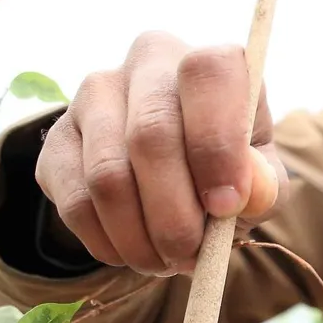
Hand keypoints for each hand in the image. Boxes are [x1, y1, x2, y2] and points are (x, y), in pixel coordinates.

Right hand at [34, 30, 284, 274]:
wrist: (168, 174)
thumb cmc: (224, 171)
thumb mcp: (259, 182)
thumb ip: (264, 188)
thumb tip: (245, 193)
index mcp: (208, 62)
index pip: (207, 74)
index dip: (216, 144)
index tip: (225, 206)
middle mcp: (148, 61)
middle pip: (150, 135)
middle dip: (174, 215)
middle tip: (189, 256)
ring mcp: (94, 94)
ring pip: (108, 175)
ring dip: (139, 237)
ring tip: (164, 260)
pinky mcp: (57, 136)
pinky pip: (75, 201)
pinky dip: (107, 241)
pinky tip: (131, 251)